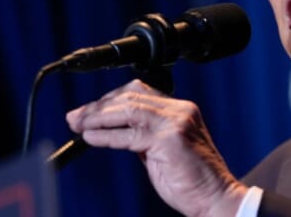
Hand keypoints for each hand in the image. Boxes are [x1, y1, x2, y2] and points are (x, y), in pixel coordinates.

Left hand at [66, 79, 247, 216]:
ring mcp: (176, 123)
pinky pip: (129, 134)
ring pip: (128, 110)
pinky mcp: (169, 140)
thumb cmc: (191, 180)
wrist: (216, 199)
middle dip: (98, 106)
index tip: (88, 112)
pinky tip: (90, 138)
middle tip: (74, 117)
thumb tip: (111, 130)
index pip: (139, 91)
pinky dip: (106, 135)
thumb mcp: (162, 151)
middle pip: (131, 96)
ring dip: (98, 117)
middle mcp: (180, 110)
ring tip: (78, 125)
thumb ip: (142, 136)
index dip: (109, 99)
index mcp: (180, 110)